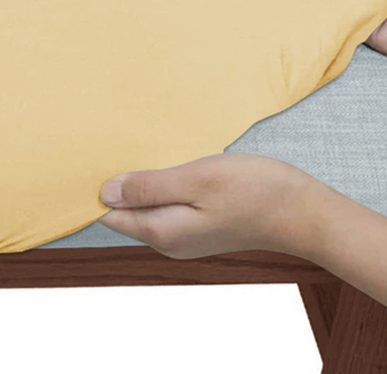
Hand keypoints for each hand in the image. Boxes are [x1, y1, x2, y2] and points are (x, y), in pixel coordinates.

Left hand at [96, 152, 329, 259]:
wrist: (302, 211)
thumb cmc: (253, 190)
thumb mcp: (197, 179)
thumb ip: (150, 187)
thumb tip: (105, 193)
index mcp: (162, 232)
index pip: (109, 215)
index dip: (93, 190)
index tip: (84, 161)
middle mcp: (168, 241)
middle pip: (125, 213)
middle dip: (114, 184)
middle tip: (104, 146)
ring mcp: (184, 236)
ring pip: (145, 207)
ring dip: (138, 182)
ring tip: (130, 149)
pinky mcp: (198, 225)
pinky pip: (165, 205)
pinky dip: (158, 185)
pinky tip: (162, 163)